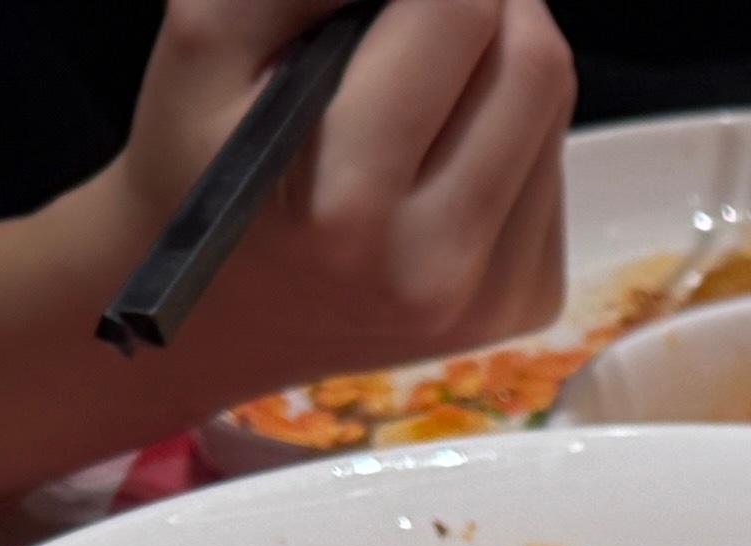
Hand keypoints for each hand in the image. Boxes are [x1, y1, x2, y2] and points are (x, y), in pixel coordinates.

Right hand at [110, 0, 576, 392]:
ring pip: (552, 110)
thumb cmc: (198, 161)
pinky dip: (510, 125)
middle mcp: (432, 262)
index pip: (456, 15)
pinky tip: (441, 141)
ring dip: (504, 56)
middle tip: (431, 0)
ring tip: (424, 69)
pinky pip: (552, 170)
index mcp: (344, 199)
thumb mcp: (205, 42)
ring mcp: (491, 295)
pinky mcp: (527, 305)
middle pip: (534, 60)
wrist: (214, 311)